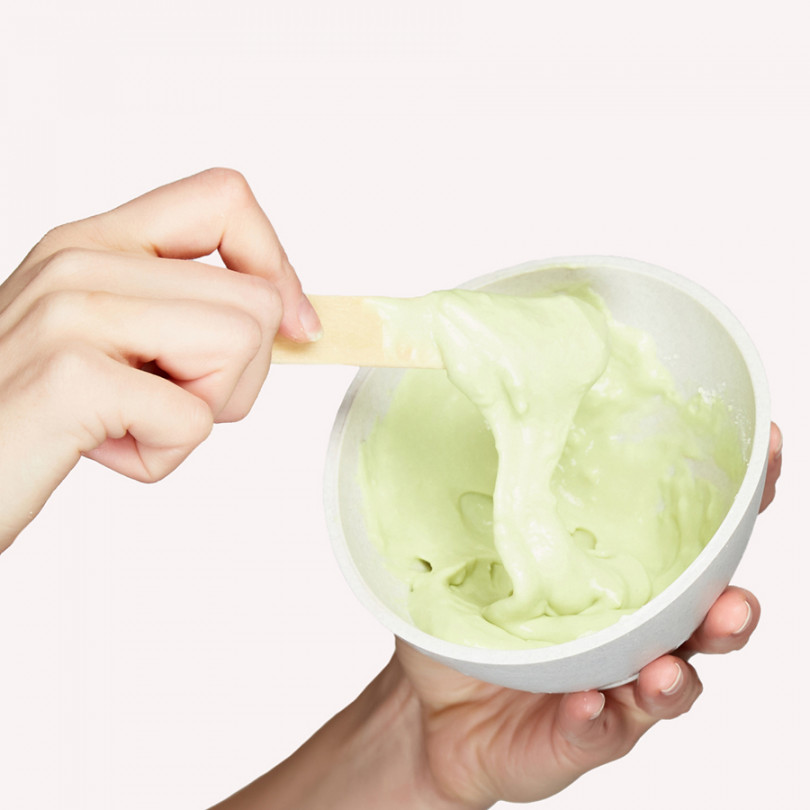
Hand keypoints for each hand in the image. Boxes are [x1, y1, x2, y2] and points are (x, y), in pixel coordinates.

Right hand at [0, 168, 320, 552]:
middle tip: (164, 399)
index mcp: (96, 243)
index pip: (224, 199)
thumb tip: (290, 314)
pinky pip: (192, 418)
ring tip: (131, 418)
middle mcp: (82, 261)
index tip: (294, 323)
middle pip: (256, 298)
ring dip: (203, 411)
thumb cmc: (34, 412)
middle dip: (238, 376)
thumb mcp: (110, 340)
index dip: (277, 262)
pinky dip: (163, 453)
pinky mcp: (71, 376)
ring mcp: (73, 312)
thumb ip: (186, 311)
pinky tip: (103, 446)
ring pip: (240, 346)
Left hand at [389, 421, 782, 807]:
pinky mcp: (580, 735)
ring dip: (675, 678)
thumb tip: (496, 425)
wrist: (433, 708)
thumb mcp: (471, 553)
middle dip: (730, 612)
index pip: (690, 542)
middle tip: (733, 604)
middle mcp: (630, 632)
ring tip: (661, 671)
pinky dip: (599, 719)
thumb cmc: (469, 623)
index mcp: (619, 579)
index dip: (738, 503)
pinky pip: (601, 731)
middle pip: (703, 620)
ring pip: (671, 683)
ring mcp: (612, 686)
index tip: (766, 453)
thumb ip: (492, 504)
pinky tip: (587, 704)